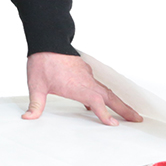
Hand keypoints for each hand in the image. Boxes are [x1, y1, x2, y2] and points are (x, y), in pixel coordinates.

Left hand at [22, 52, 142, 125]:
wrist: (46, 41)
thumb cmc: (42, 61)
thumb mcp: (36, 85)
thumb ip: (35, 104)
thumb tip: (28, 117)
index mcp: (77, 86)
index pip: (96, 102)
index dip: (105, 114)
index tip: (114, 124)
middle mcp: (86, 81)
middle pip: (109, 97)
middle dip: (124, 109)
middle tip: (137, 119)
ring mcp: (87, 75)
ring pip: (106, 90)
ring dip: (117, 102)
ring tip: (127, 113)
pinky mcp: (84, 71)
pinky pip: (98, 85)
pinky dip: (104, 94)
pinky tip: (98, 101)